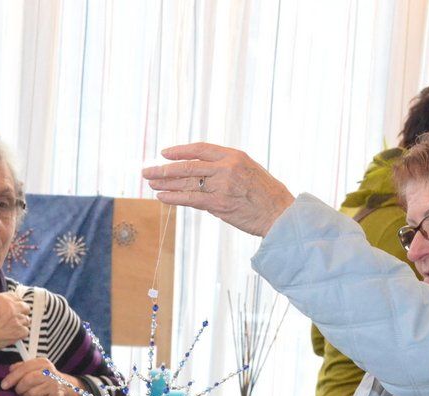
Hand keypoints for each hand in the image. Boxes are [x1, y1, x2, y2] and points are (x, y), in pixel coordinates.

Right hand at [0, 292, 30, 352]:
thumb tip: (3, 305)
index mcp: (3, 298)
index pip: (17, 297)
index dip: (16, 303)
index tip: (15, 308)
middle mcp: (12, 307)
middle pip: (25, 307)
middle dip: (22, 312)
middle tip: (15, 318)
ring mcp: (17, 319)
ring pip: (26, 320)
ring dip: (21, 324)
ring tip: (11, 328)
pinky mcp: (19, 331)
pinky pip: (25, 332)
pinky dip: (20, 334)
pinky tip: (11, 335)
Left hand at [1, 357, 82, 395]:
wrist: (65, 388)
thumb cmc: (45, 378)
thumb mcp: (35, 369)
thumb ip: (22, 367)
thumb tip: (10, 369)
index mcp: (42, 362)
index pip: (24, 368)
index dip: (12, 377)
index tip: (4, 385)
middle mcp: (49, 372)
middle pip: (28, 380)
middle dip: (19, 388)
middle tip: (18, 391)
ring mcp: (54, 384)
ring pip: (31, 393)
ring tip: (30, 394)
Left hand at [142, 143, 294, 237]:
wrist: (281, 214)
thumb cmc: (266, 195)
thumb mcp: (249, 171)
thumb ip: (226, 169)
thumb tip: (201, 175)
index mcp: (234, 155)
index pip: (200, 148)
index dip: (180, 150)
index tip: (164, 153)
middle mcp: (226, 167)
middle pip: (188, 165)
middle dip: (164, 169)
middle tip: (148, 171)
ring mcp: (222, 185)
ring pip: (186, 182)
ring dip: (165, 184)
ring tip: (151, 184)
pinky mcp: (219, 203)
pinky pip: (190, 199)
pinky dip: (174, 198)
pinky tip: (162, 197)